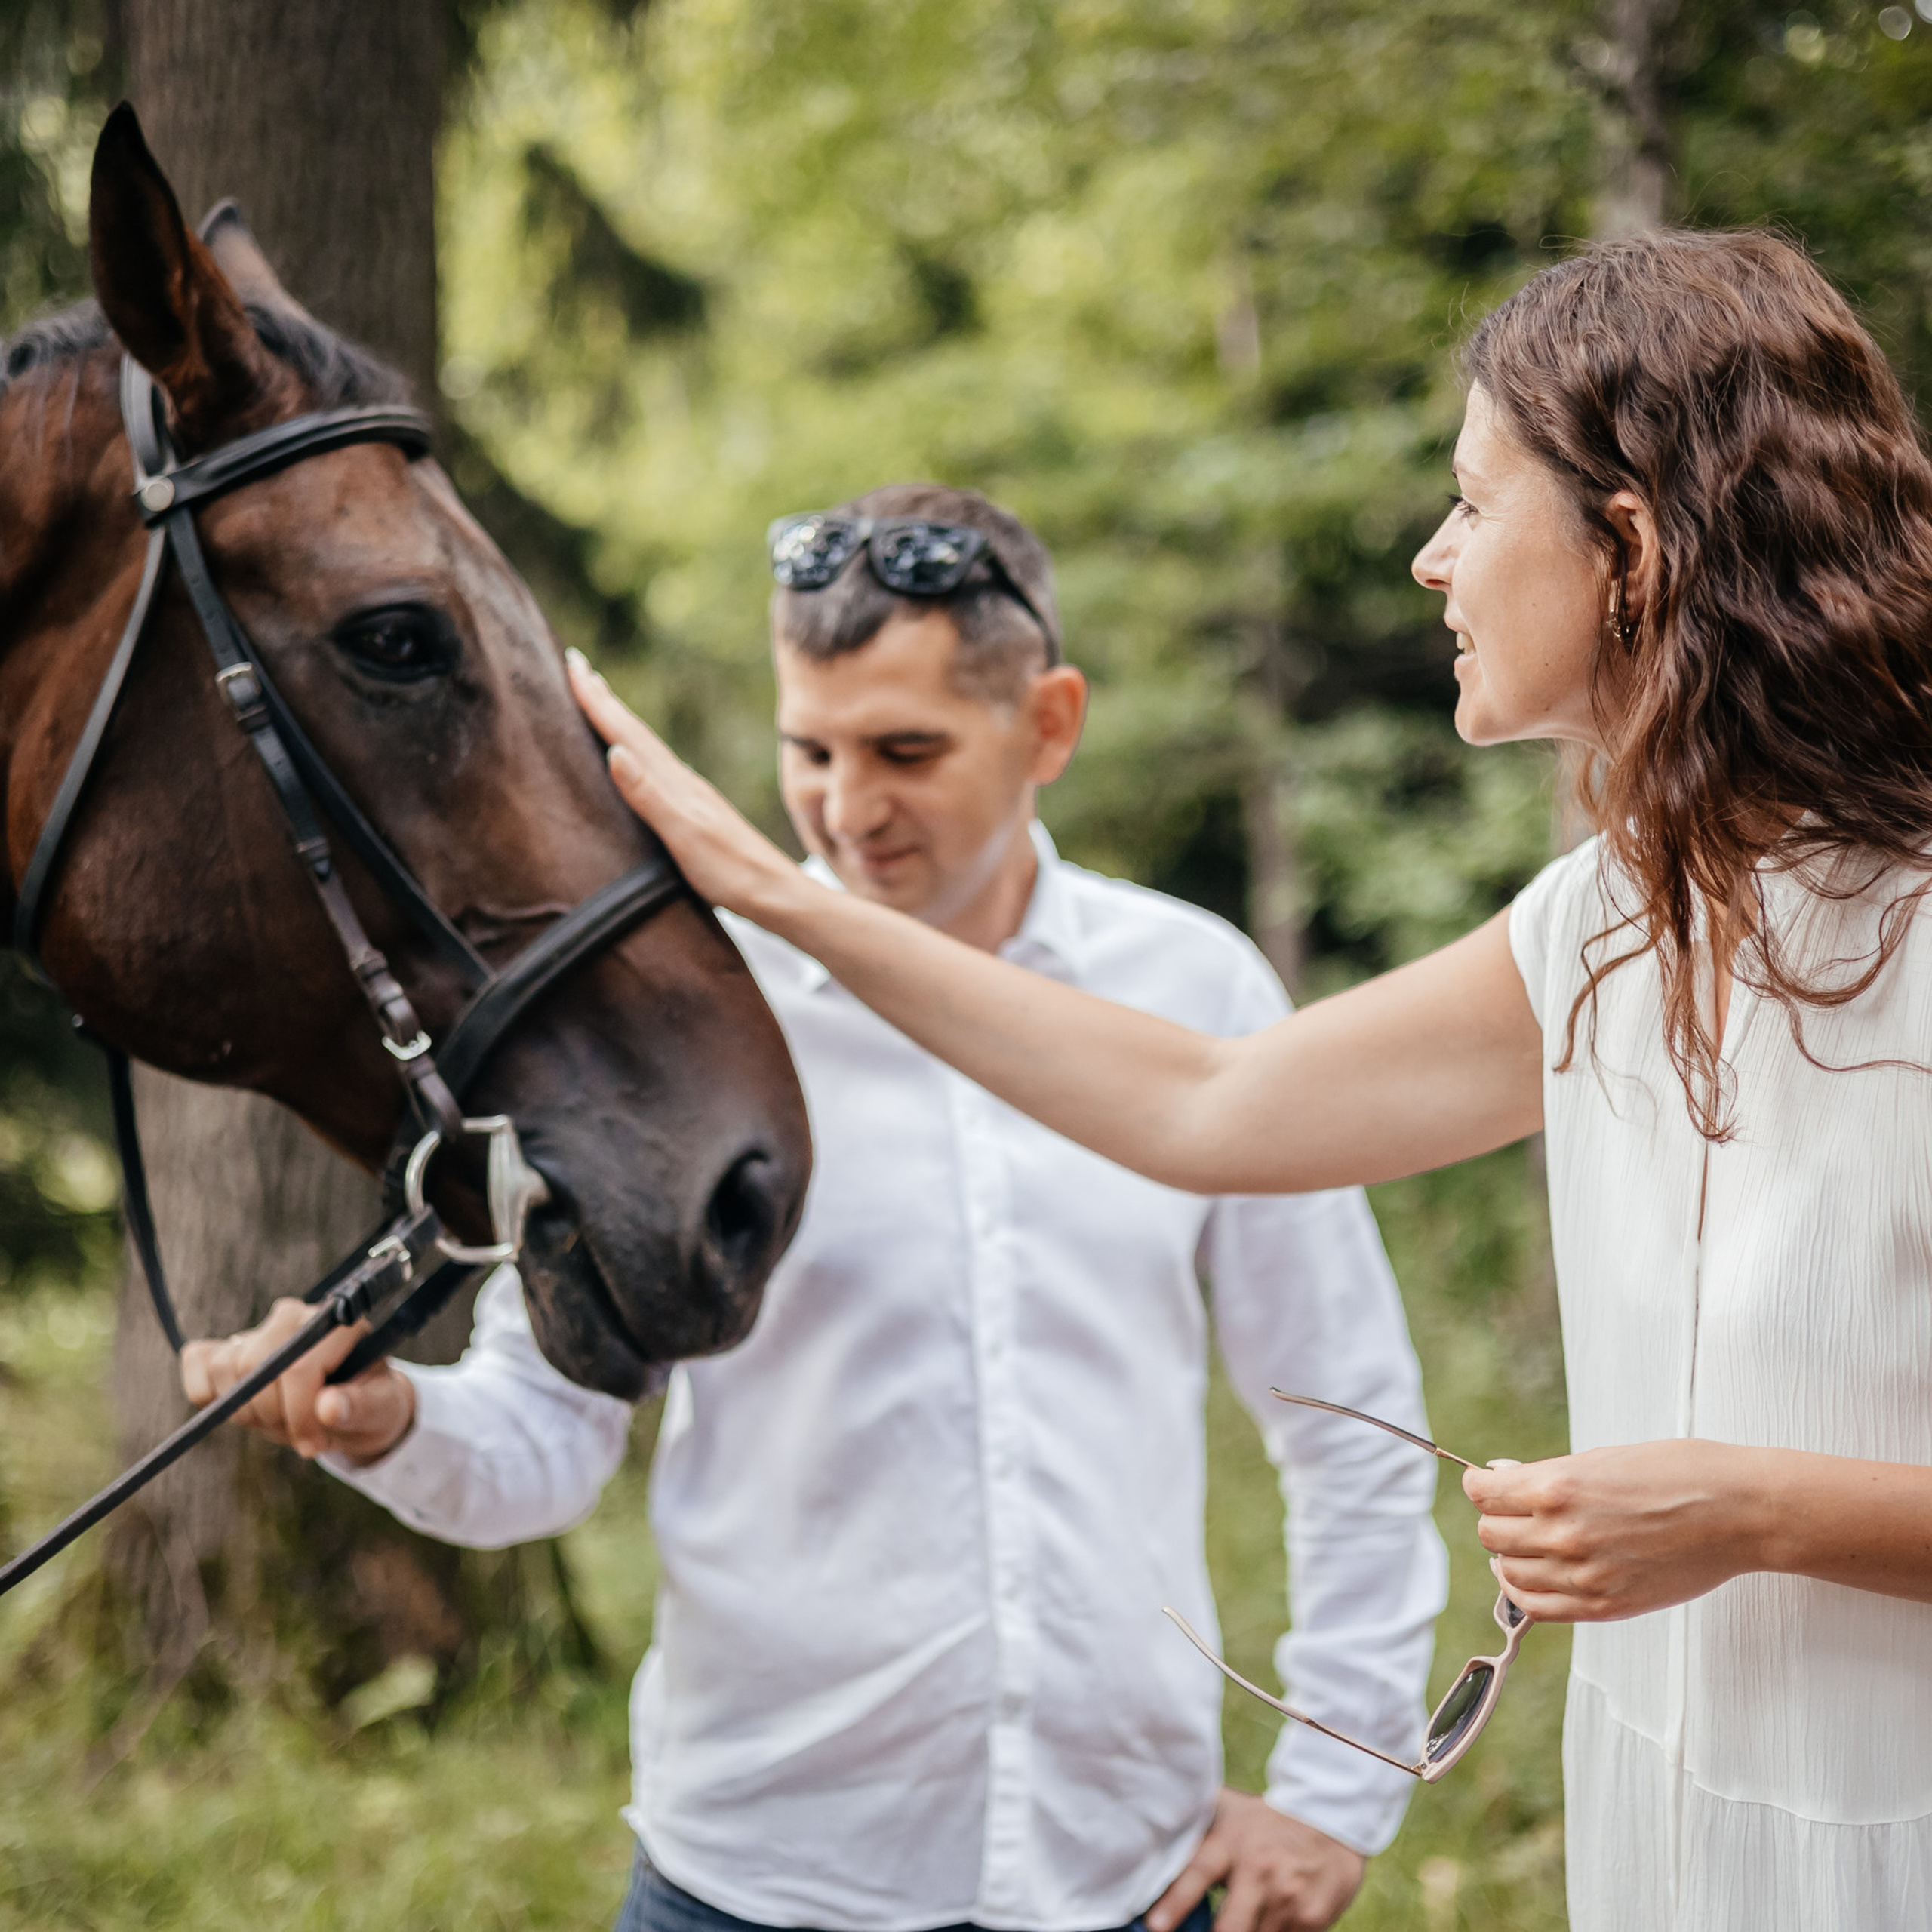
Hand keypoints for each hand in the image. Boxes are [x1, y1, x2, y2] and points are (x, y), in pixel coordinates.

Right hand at [181, 1296, 415, 1466]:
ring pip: (225, 1367)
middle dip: (272, 1414)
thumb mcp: (377, 1412)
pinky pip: (197, 1360)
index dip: (299, 1415)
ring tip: (279, 1421)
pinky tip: (238, 1405)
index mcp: (337, 1324)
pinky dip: (206, 1391)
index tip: (314, 1446)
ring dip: (246, 1410)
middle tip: (298, 1435)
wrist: (347, 1409)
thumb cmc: (367, 1406)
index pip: (297, 1367)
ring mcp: (260, 1328)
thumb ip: (358, 1408)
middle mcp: (296, 1316)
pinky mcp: (229, 1345)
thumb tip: (329, 1407)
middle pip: (254, 1366)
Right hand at [568, 649, 801, 921]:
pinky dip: (639, 754)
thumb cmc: (733, 873)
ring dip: (620, 722)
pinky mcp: (696, 814)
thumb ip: (650, 797)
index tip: (573, 665)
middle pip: (637, 732)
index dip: (598, 702)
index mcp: (676, 784)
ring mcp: (691, 797)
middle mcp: (682, 782)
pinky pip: (657, 771)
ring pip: (646, 748)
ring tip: (601, 700)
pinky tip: (640, 759)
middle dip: (604, 699)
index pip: (628, 734)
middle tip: (577, 664)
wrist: (778, 895)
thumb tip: (614, 752)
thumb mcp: (686, 836)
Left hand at [1149, 1790, 1364, 1931]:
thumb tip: (1148, 1821)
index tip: (1154, 1926)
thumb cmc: (1265, 1820)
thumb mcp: (1229, 1813)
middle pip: (1231, 1927)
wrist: (1331, 1818)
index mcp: (1231, 1843)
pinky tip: (1271, 1919)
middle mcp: (1259, 1872)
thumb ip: (1196, 1826)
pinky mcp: (1313, 1918)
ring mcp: (1288, 1898)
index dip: (1175, 1902)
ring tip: (1247, 1915)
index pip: (1198, 1873)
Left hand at [1465, 1438, 1767, 1621]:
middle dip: (1495, 1519)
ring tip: (1520, 1545)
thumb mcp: (1602, 1457)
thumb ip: (1547, 1474)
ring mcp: (1583, 1574)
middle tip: (1509, 1512)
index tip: (1486, 1484)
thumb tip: (1502, 1476)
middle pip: (1491, 1534)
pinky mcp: (1605, 1606)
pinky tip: (1528, 1576)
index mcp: (1558, 1487)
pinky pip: (1539, 1608)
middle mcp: (1563, 1532)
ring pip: (1509, 1573)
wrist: (1737, 1513)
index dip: (1480, 1486)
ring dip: (1508, 1556)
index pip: (1484, 1494)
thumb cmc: (1678, 1474)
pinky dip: (1523, 1592)